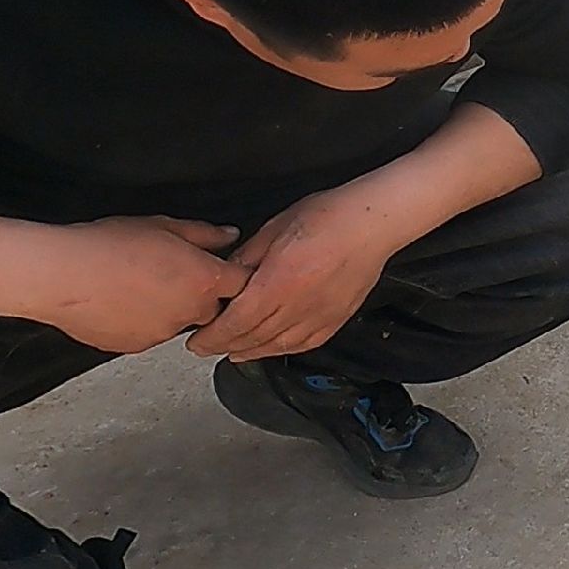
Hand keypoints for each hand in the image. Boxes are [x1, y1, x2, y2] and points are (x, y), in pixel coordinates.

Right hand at [40, 216, 250, 353]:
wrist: (62, 276)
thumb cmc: (108, 245)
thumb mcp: (163, 226)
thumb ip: (204, 234)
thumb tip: (228, 236)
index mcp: (204, 280)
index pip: (243, 284)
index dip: (236, 276)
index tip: (226, 270)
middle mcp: (191, 312)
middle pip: (214, 308)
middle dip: (202, 294)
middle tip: (174, 274)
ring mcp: (164, 334)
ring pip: (180, 322)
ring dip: (171, 308)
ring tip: (140, 285)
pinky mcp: (138, 347)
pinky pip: (150, 334)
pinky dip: (144, 321)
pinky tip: (122, 301)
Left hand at [185, 188, 401, 363]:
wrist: (372, 223)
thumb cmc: (329, 217)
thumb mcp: (274, 228)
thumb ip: (247, 257)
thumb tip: (227, 276)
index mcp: (278, 282)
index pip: (236, 322)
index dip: (213, 336)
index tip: (197, 341)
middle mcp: (298, 306)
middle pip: (253, 338)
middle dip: (225, 345)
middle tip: (208, 347)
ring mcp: (319, 315)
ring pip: (277, 345)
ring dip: (251, 351)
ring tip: (235, 351)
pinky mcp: (336, 318)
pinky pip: (305, 344)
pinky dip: (283, 349)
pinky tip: (273, 347)